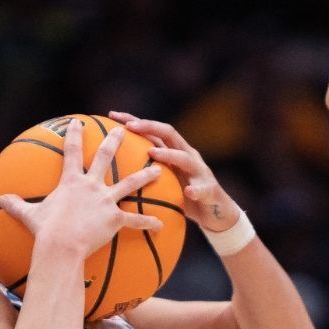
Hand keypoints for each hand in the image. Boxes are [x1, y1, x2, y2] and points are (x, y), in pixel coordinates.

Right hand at [0, 118, 161, 258]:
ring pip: (130, 183)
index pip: (72, 151)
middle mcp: (91, 186)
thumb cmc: (44, 231)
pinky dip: (150, 222)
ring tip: (160, 169)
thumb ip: (16, 205)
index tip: (79, 122)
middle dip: (115, 141)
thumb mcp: (28, 215)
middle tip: (125, 130)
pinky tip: (162, 224)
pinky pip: (136, 220)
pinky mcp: (116, 219)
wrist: (60, 245)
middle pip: (106, 158)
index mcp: (71, 182)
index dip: (75, 135)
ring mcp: (106, 201)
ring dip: (146, 176)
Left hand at [109, 111, 239, 233]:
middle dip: (150, 127)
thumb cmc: (183, 196)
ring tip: (154, 153)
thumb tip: (112, 171)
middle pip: (170, 134)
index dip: (134, 120)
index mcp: (174, 151)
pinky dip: (196, 189)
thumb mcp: (164, 181)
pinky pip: (203, 189)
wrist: (216, 213)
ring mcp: (200, 172)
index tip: (112, 115)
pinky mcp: (210, 190)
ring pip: (186, 158)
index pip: (153, 130)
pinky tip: (188, 191)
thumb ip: (145, 172)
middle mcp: (188, 156)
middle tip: (130, 126)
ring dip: (169, 154)